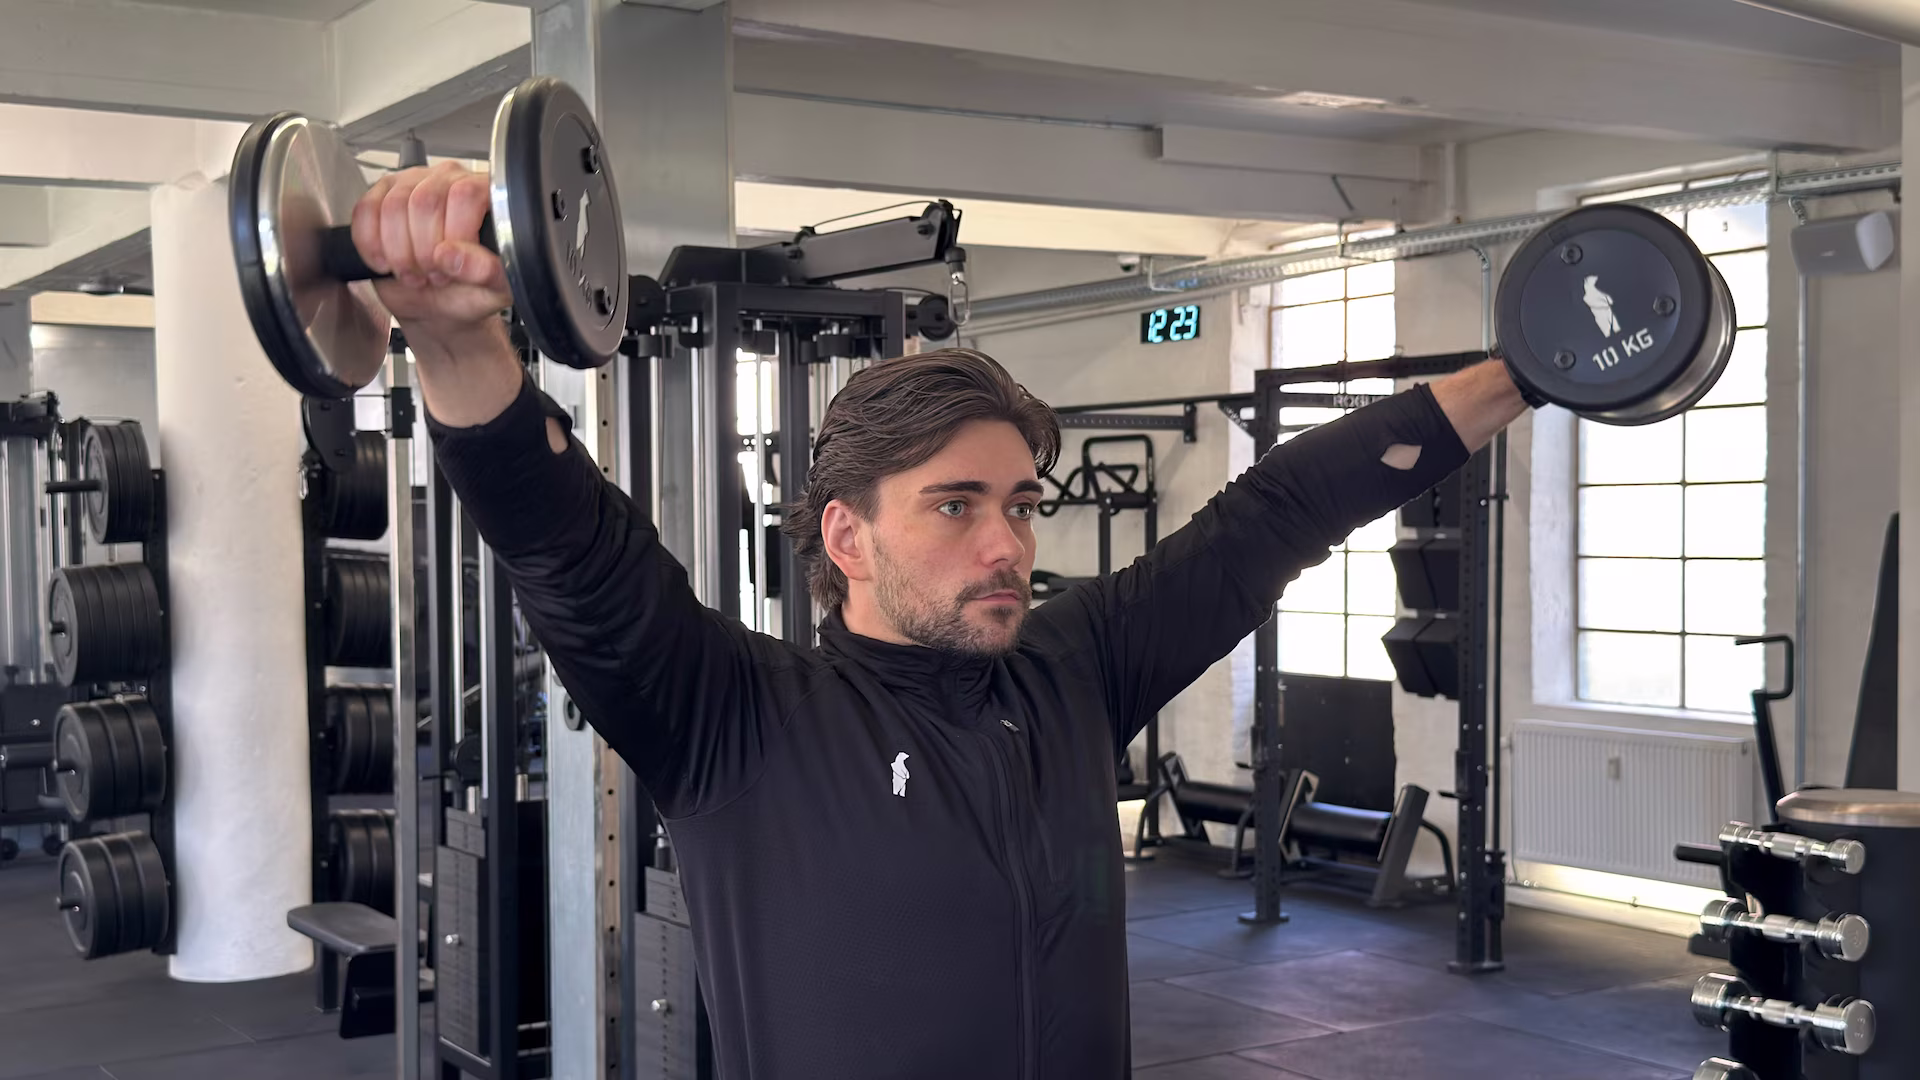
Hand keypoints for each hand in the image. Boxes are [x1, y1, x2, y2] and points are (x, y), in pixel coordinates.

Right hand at [350, 161, 522, 426]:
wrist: (442, 319)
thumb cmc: (471, 302)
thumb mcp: (494, 293)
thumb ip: (489, 273)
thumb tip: (463, 257)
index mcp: (488, 198)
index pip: (464, 191)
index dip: (450, 237)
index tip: (450, 267)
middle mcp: (451, 184)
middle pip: (421, 197)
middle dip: (422, 249)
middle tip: (430, 277)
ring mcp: (414, 188)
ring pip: (389, 201)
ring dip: (397, 249)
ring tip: (413, 273)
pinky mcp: (379, 202)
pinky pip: (361, 212)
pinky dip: (370, 244)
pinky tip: (387, 263)